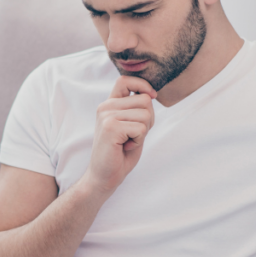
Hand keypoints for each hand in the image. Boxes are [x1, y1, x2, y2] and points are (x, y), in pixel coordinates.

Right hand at [81, 76, 155, 194]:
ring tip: (128, 142)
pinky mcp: (110, 127)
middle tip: (133, 135)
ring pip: (146, 114)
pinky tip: (125, 147)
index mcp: (109, 105)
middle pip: (145, 99)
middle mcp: (105, 107)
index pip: (125, 80)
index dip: (142, 85)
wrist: (104, 176)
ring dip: (143, 132)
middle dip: (148, 119)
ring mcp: (106, 116)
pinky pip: (141, 128)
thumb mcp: (130, 126)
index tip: (151, 96)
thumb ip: (137, 109)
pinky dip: (138, 141)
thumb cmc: (120, 154)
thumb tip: (151, 94)